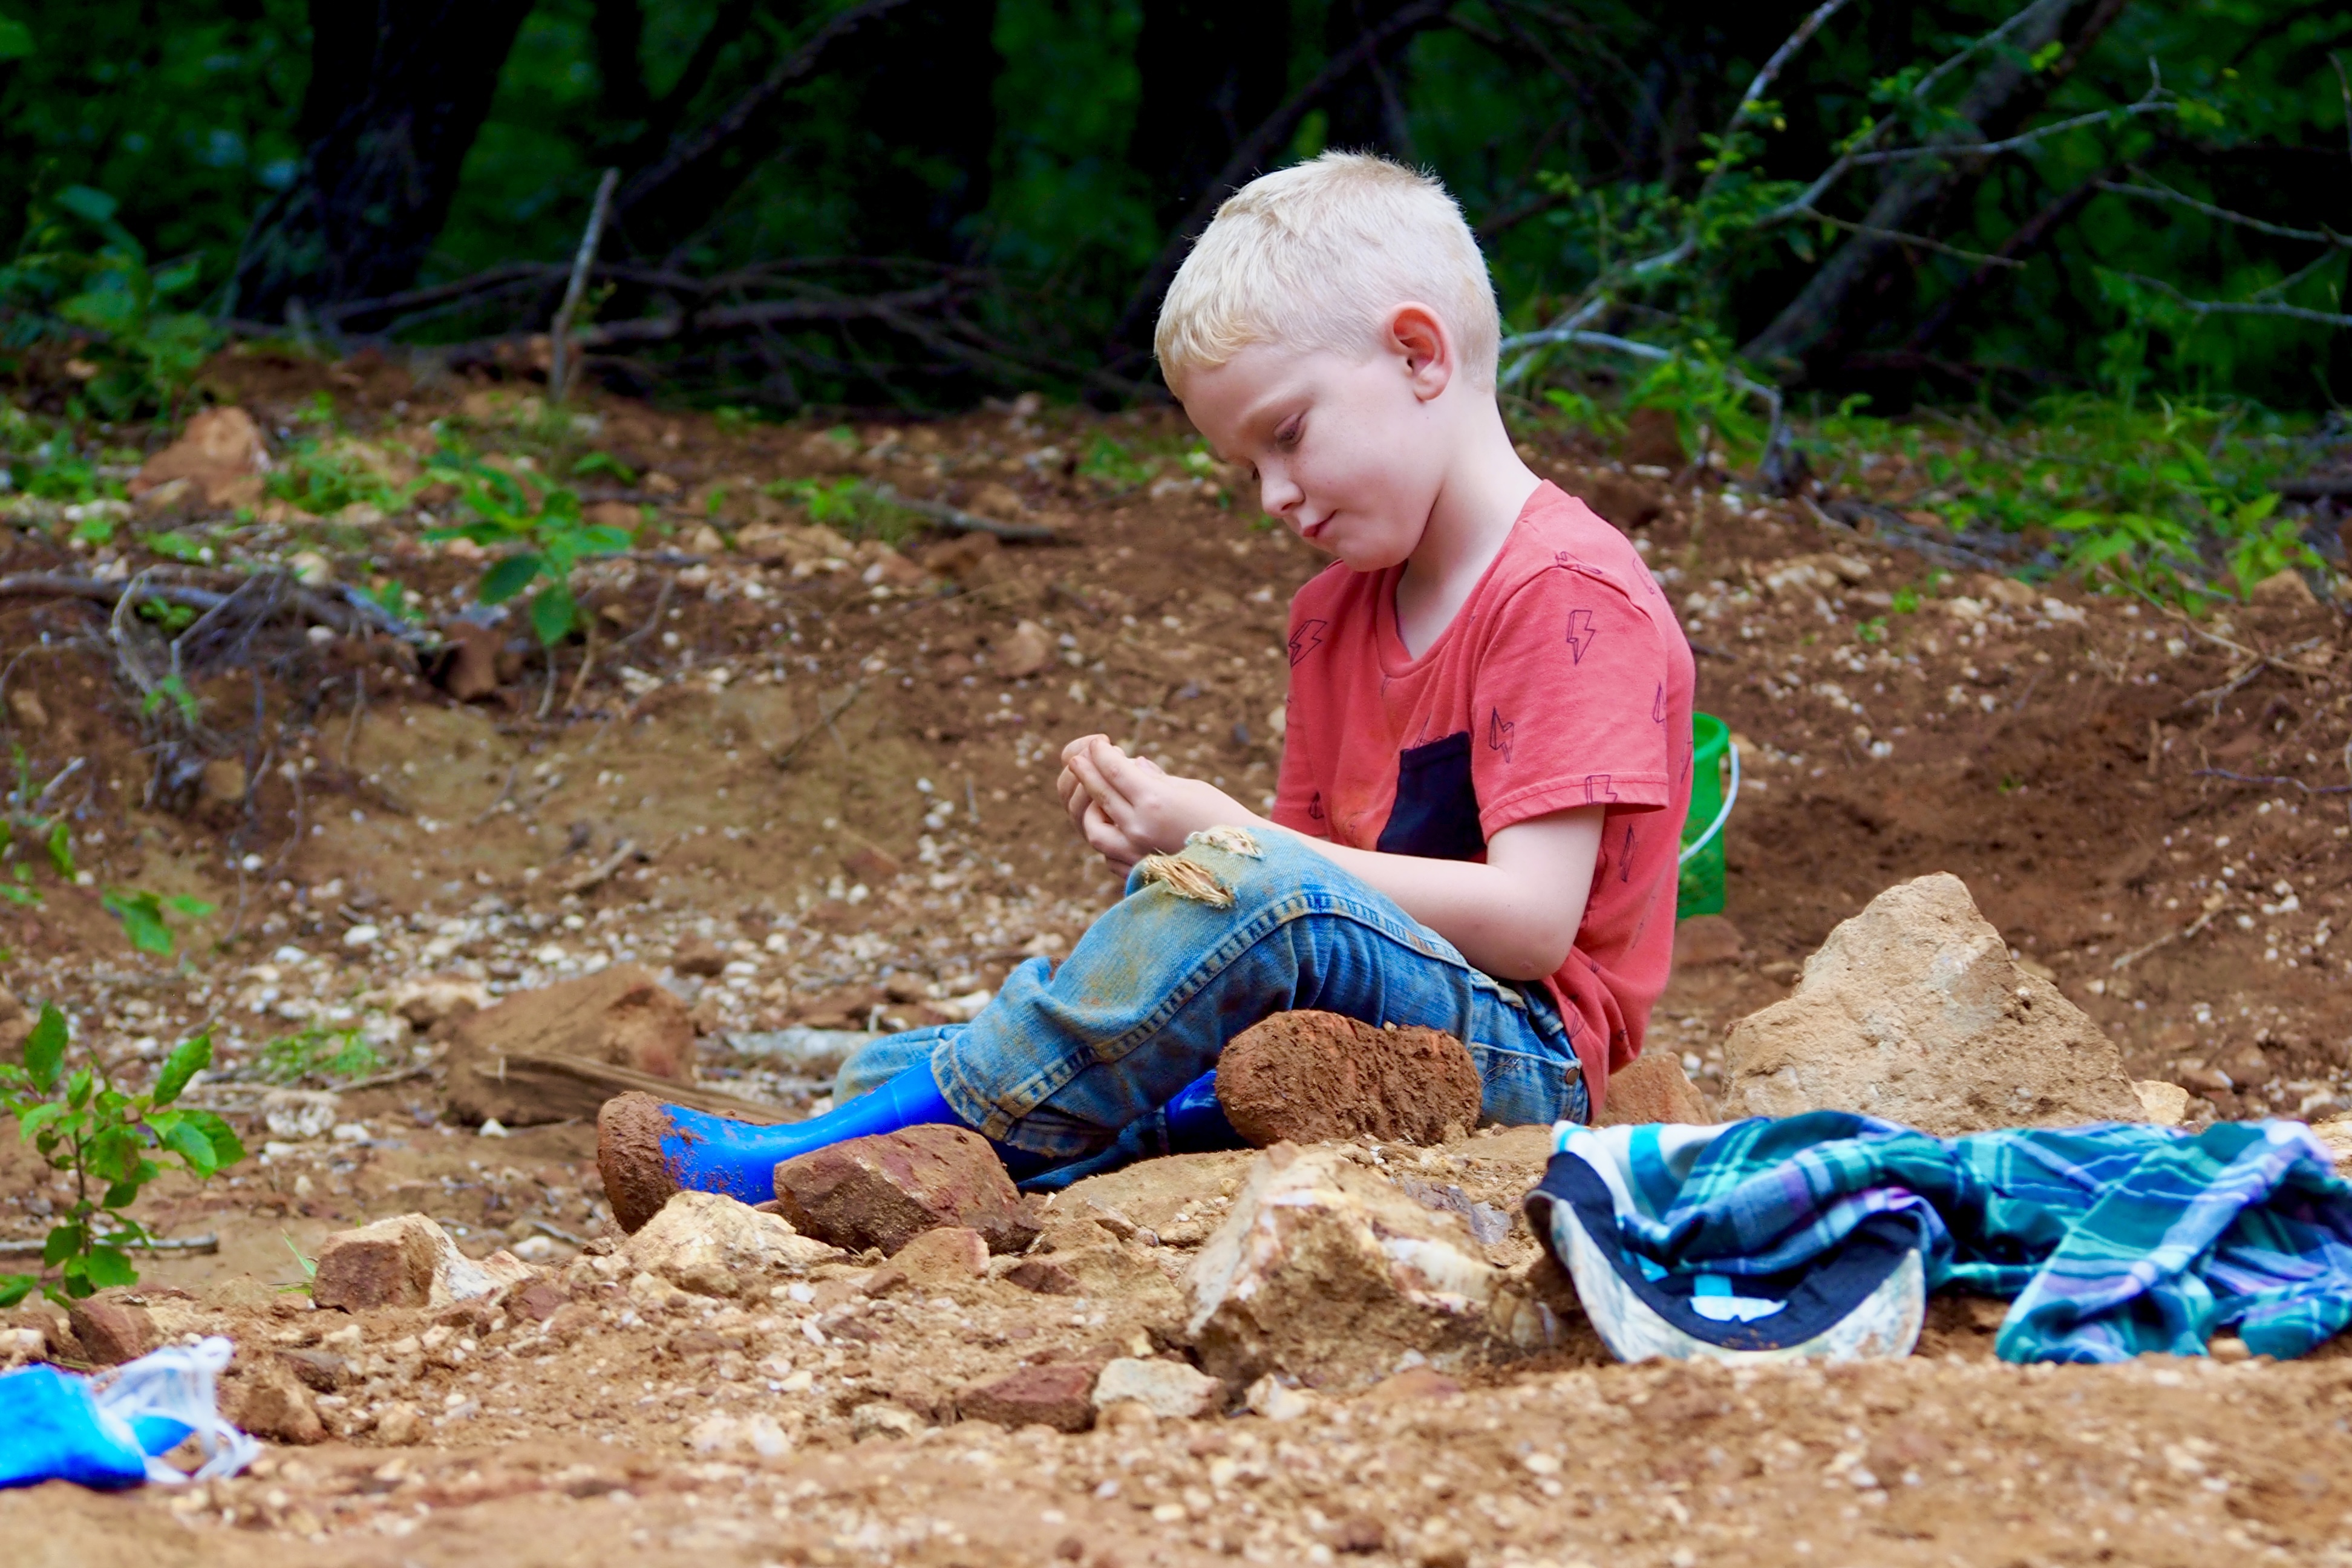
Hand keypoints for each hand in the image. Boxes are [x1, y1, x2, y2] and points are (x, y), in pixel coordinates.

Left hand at [1061, 735, 1257, 859]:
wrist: (1246, 865)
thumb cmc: (1225, 818)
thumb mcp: (1192, 789)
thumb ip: (1156, 779)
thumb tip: (1131, 765)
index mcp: (1154, 801)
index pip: (1114, 770)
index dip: (1102, 754)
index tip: (1096, 744)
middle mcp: (1139, 828)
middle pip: (1100, 795)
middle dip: (1087, 773)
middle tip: (1078, 760)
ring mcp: (1136, 855)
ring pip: (1095, 831)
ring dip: (1092, 811)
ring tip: (1098, 800)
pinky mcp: (1139, 875)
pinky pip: (1110, 857)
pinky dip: (1110, 841)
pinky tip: (1117, 830)